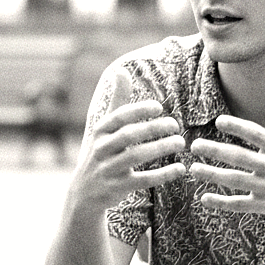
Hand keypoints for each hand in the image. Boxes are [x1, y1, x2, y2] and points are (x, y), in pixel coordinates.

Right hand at [69, 68, 186, 212]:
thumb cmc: (100, 153)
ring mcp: (108, 169)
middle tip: (176, 125)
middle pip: (128, 135)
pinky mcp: (118, 188)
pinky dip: (163, 175)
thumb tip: (121, 71)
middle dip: (153, 128)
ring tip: (180, 143)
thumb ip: (117, 101)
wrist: (84, 193)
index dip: (138, 111)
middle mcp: (101, 149)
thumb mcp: (104, 128)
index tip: (159, 107)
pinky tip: (180, 168)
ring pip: (135, 156)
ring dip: (160, 148)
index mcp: (100, 131)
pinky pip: (143, 180)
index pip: (119, 117)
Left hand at [189, 85, 264, 246]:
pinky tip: (204, 198)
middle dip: (216, 151)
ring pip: (236, 180)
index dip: (238, 127)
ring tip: (193, 169)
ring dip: (213, 175)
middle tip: (194, 145)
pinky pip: (239, 205)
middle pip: (241, 157)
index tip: (218, 121)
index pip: (256, 134)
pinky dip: (222, 203)